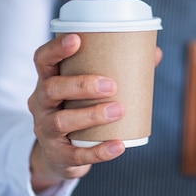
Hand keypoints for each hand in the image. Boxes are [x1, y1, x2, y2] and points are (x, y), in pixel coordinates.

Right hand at [28, 33, 161, 192]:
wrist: (59, 155)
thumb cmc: (78, 110)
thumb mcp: (87, 91)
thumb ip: (119, 71)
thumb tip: (155, 53)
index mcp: (48, 80)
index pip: (42, 60)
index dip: (56, 48)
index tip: (77, 39)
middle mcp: (40, 103)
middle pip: (51, 89)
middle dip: (81, 85)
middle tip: (112, 85)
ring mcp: (45, 131)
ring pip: (61, 121)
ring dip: (91, 115)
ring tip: (118, 110)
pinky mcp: (57, 155)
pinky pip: (75, 155)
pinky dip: (99, 151)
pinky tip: (119, 145)